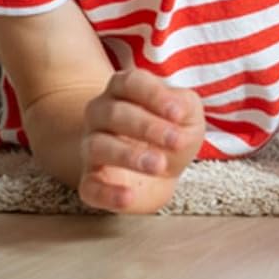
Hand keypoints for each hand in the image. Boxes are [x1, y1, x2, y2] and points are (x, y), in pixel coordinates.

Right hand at [78, 69, 205, 212]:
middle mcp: (101, 114)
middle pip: (114, 113)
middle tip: (175, 141)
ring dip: (129, 156)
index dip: (153, 95)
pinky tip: (128, 196)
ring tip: (158, 165)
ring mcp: (92, 147)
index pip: (130, 82)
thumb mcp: (188, 115)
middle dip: (146, 127)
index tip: (178, 114)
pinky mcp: (92, 181)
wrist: (160, 173)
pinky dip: (108, 193)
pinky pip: (90, 187)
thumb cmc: (171, 134)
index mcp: (124, 90)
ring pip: (98, 146)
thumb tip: (178, 107)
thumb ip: (185, 106)